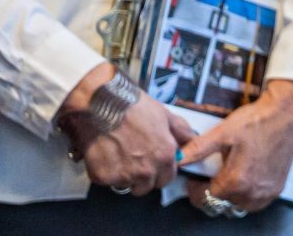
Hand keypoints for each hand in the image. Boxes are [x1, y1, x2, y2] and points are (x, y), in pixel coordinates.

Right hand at [60, 63, 194, 195]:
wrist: (101, 105)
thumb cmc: (133, 106)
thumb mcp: (164, 114)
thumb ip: (180, 131)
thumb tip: (191, 139)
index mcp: (164, 156)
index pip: (167, 179)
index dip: (160, 171)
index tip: (153, 164)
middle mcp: (146, 170)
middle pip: (146, 187)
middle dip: (141, 178)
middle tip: (132, 159)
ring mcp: (123, 176)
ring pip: (125, 185)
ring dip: (122, 175)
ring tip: (117, 154)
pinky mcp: (102, 177)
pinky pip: (106, 181)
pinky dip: (104, 171)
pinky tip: (104, 154)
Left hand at [177, 80, 292, 214]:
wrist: (288, 111)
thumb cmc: (259, 119)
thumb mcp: (223, 131)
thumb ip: (198, 149)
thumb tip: (179, 158)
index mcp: (236, 180)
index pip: (205, 198)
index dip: (195, 188)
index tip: (196, 178)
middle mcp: (253, 190)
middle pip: (220, 204)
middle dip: (212, 192)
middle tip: (212, 174)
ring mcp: (267, 191)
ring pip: (237, 206)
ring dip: (229, 196)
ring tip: (229, 176)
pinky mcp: (277, 188)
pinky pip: (255, 203)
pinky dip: (247, 195)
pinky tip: (245, 178)